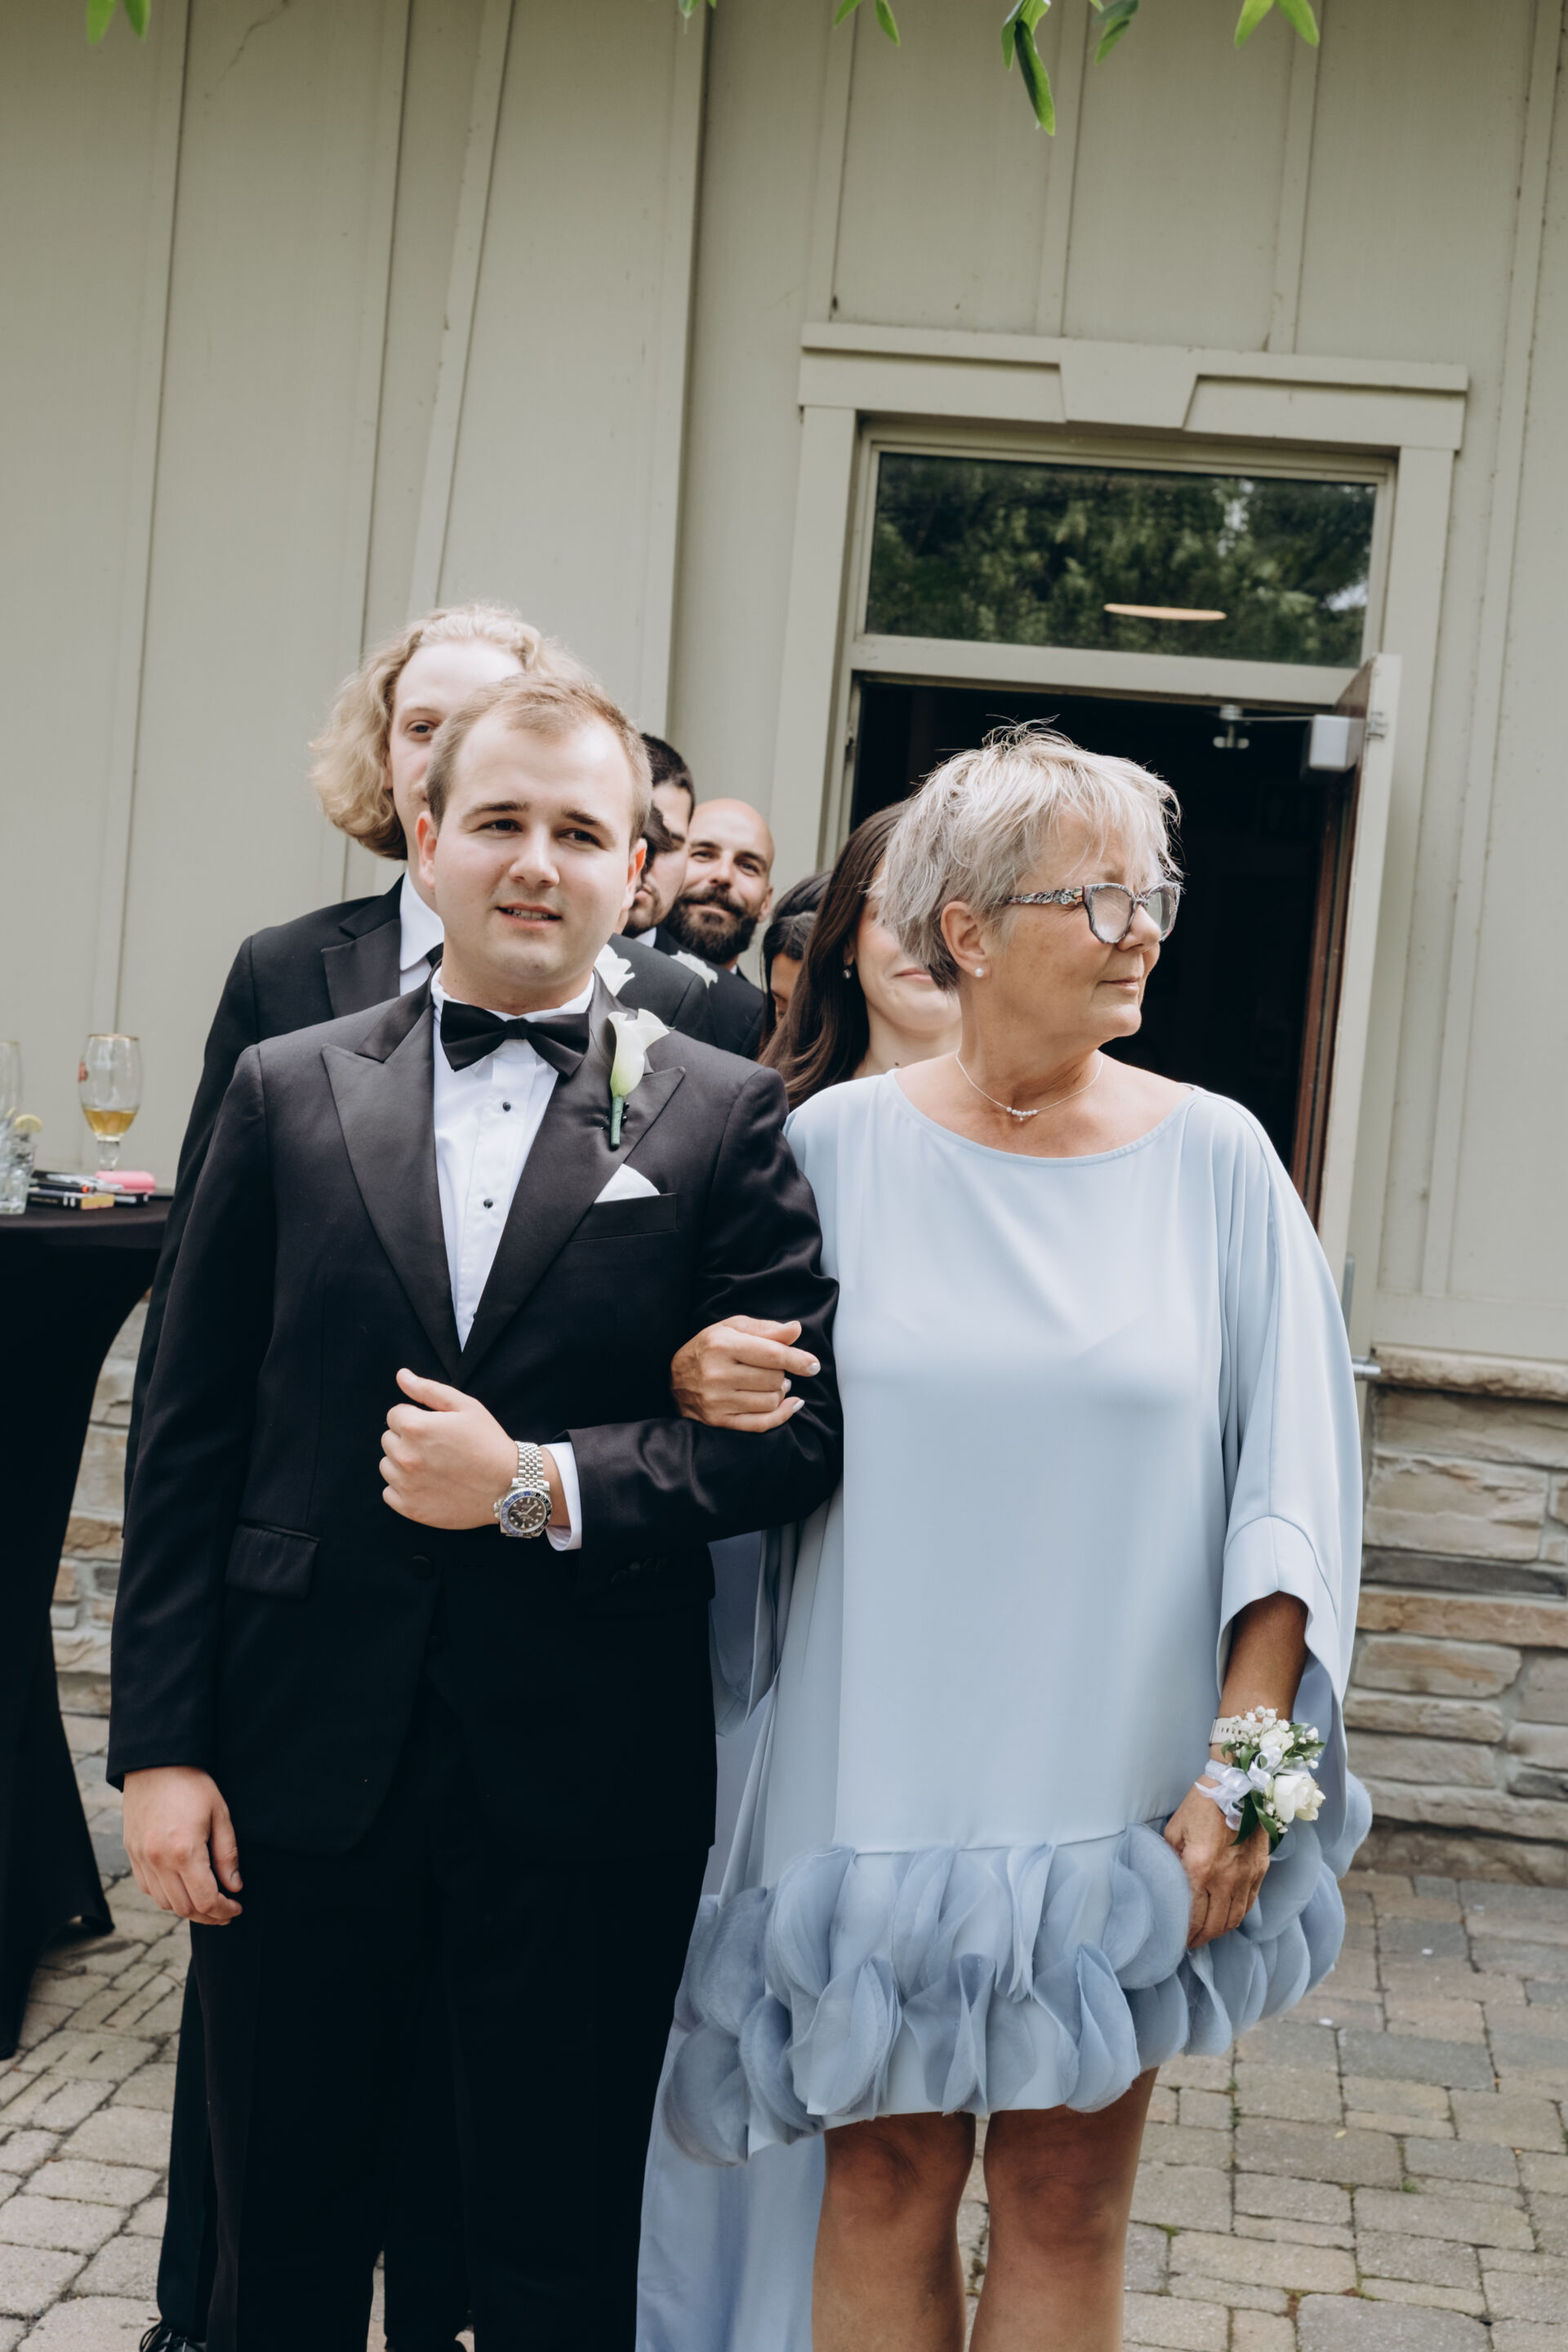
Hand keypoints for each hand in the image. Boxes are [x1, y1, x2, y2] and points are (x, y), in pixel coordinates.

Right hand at [122, 1766, 242, 1924]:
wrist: (154, 1763)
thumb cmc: (192, 1784)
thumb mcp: (220, 1814)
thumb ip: (227, 1855)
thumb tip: (234, 1887)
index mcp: (184, 1851)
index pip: (205, 1900)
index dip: (224, 1911)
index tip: (237, 1908)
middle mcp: (158, 1861)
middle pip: (184, 1908)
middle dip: (209, 1916)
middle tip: (226, 1911)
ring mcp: (141, 1859)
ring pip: (164, 1903)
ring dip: (187, 1909)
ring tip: (206, 1902)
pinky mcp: (131, 1854)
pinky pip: (148, 1888)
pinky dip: (166, 1896)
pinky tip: (182, 1888)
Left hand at [381, 1370, 537, 1527]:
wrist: (509, 1486)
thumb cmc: (489, 1442)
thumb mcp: (466, 1407)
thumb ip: (428, 1390)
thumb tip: (401, 1375)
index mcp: (416, 1428)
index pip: (394, 1415)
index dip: (415, 1417)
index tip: (435, 1428)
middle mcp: (406, 1457)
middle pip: (388, 1440)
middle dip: (407, 1439)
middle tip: (437, 1447)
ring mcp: (406, 1485)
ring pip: (387, 1466)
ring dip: (403, 1463)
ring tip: (433, 1466)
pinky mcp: (410, 1508)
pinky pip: (389, 1493)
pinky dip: (404, 1488)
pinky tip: (428, 1485)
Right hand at [670, 1316, 818, 1431]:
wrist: (673, 1377)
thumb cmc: (708, 1348)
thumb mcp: (733, 1328)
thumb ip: (766, 1329)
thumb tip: (796, 1330)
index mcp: (722, 1345)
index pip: (772, 1355)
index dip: (798, 1360)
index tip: (813, 1365)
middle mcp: (717, 1374)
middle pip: (774, 1379)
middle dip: (782, 1373)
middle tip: (774, 1370)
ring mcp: (717, 1401)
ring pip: (770, 1401)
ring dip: (779, 1392)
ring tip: (769, 1383)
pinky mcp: (718, 1421)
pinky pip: (761, 1424)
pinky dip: (782, 1415)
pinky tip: (790, 1404)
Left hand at [1163, 1778, 1269, 1949]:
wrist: (1239, 1783)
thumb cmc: (1202, 1803)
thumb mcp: (1175, 1829)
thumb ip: (1170, 1859)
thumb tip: (1165, 1881)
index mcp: (1199, 1868)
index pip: (1191, 1915)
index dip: (1183, 1932)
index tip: (1175, 1939)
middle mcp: (1225, 1878)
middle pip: (1213, 1924)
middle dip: (1200, 1938)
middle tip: (1189, 1943)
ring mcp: (1246, 1876)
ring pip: (1234, 1919)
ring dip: (1219, 1931)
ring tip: (1207, 1934)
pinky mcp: (1260, 1870)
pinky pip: (1249, 1903)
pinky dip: (1237, 1915)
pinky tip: (1227, 1917)